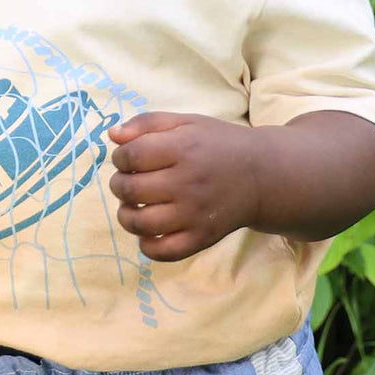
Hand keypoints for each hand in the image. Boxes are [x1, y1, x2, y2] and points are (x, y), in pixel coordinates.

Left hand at [107, 112, 260, 261]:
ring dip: (126, 215)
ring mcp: (195, 214)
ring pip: (141, 224)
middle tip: (127, 181)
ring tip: (132, 206)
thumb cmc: (217, 144)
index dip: (119, 157)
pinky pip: (162, 252)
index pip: (132, 156)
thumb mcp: (186, 122)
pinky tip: (149, 230)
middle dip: (119, 184)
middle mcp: (188, 183)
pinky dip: (146, 245)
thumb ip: (147, 123)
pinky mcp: (202, 238)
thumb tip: (112, 136)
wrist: (261, 175)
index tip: (126, 158)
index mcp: (183, 148)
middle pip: (131, 190)